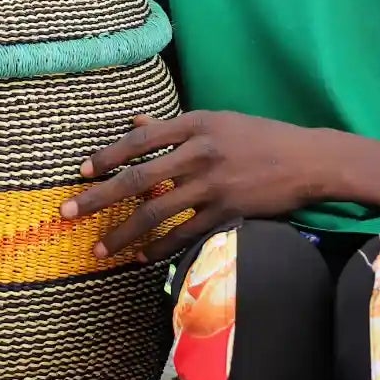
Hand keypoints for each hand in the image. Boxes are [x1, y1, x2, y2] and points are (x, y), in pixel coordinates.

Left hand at [61, 111, 326, 263]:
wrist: (311, 161)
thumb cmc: (262, 138)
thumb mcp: (219, 122)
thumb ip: (174, 126)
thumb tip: (133, 120)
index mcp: (197, 124)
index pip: (140, 140)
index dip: (107, 156)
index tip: (81, 171)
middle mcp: (201, 152)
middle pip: (138, 179)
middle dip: (98, 198)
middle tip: (68, 212)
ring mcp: (214, 184)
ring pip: (157, 213)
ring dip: (124, 234)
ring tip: (101, 250)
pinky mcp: (228, 212)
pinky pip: (186, 235)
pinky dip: (161, 250)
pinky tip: (142, 260)